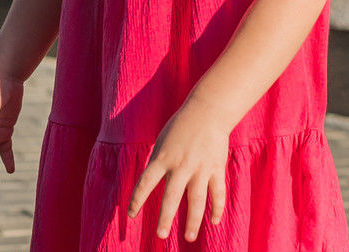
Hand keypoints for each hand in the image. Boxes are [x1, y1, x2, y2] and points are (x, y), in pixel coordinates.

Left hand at [127, 94, 229, 240]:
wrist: (208, 111)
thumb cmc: (181, 126)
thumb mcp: (162, 142)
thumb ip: (157, 163)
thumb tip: (149, 185)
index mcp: (163, 158)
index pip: (146, 182)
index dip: (137, 200)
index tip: (131, 215)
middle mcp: (181, 165)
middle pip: (171, 197)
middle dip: (166, 218)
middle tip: (160, 235)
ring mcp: (200, 168)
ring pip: (197, 200)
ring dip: (193, 221)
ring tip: (189, 237)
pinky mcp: (216, 168)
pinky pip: (218, 192)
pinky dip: (217, 207)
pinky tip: (214, 221)